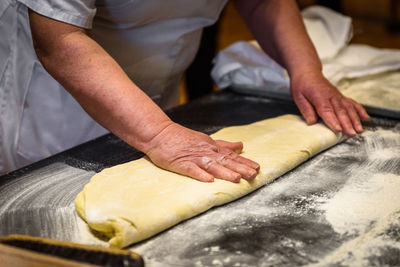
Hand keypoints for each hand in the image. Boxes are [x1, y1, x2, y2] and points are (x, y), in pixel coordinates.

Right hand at [144, 123, 259, 182]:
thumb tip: (240, 146)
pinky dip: (200, 174)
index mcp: (211, 147)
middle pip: (224, 161)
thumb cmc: (182, 138)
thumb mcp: (205, 139)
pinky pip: (191, 170)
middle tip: (253, 175)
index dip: (244, 162)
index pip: (230, 155)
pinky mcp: (180, 163)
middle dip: (240, 168)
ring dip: (224, 172)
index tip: (257, 168)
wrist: (159, 133)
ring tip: (236, 178)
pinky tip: (209, 180)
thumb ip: (223, 144)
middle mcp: (205, 151)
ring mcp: (193, 157)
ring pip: (211, 165)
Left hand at [290, 72, 369, 135]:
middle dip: (347, 124)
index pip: (326, 110)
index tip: (338, 130)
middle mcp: (331, 96)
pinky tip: (366, 118)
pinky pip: (352, 103)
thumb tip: (311, 122)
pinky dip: (360, 110)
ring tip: (359, 130)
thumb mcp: (298, 97)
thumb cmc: (302, 84)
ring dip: (355, 119)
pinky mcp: (340, 96)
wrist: (308, 72)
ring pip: (348, 108)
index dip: (333, 120)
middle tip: (351, 134)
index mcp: (319, 96)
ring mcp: (337, 96)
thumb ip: (306, 109)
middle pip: (340, 111)